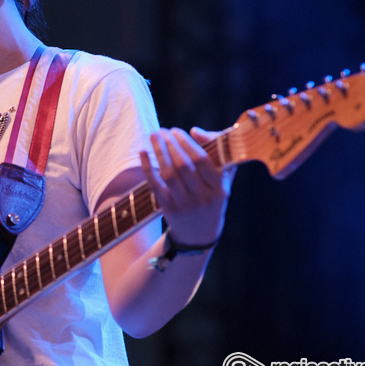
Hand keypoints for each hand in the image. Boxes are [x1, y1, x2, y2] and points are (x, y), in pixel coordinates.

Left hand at [139, 127, 235, 245]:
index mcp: (219, 188)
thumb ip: (216, 152)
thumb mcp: (221, 179)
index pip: (202, 160)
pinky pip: (155, 185)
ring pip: (169, 174)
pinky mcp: (169, 209)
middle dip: (171, 144)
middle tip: (163, 131)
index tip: (177, 131)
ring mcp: (185, 205)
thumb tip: (195, 131)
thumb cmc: (210, 197)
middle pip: (183, 165)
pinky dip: (148, 167)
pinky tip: (143, 152)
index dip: (187, 143)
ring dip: (159, 152)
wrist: (199, 234)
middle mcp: (203, 197)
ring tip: (154, 136)